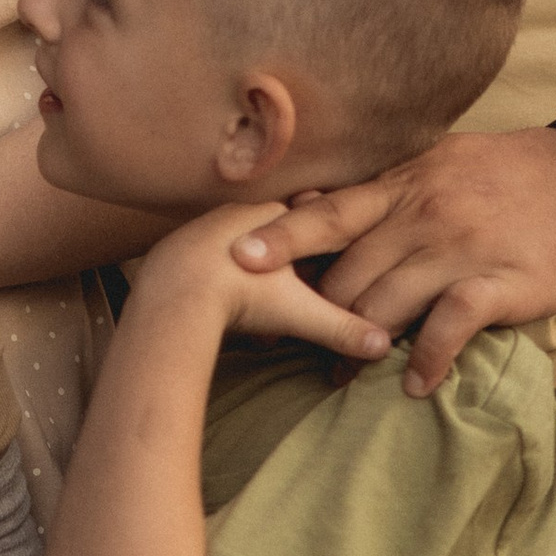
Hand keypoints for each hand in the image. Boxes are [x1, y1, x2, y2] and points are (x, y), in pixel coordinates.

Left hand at [133, 201, 393, 361]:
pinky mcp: (174, 247)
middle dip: (284, 269)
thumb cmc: (241, 295)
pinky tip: (220, 307)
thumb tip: (384, 345)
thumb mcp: (299, 312)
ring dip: (249, 277)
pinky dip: (218, 281)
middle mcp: (237, 211)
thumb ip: (343, 326)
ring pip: (238, 248)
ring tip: (255, 311)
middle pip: (274, 236)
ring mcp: (202, 226)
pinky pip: (205, 260)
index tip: (326, 277)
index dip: (324, 252)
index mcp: (273, 215)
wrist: (172, 294)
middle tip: (288, 300)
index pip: (311, 224)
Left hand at [229, 126, 555, 393]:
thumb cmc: (514, 174)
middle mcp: (425, 211)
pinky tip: (414, 385)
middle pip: (349, 271)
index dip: (283, 236)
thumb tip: (331, 209)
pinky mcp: (501, 281)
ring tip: (341, 375)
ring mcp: (462, 246)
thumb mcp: (444, 164)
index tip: (238, 257)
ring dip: (359, 347)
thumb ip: (394, 191)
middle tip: (297, 347)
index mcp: (406, 181)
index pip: (330, 210)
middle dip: (318, 314)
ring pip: (387, 302)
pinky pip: (449, 325)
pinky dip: (426, 360)